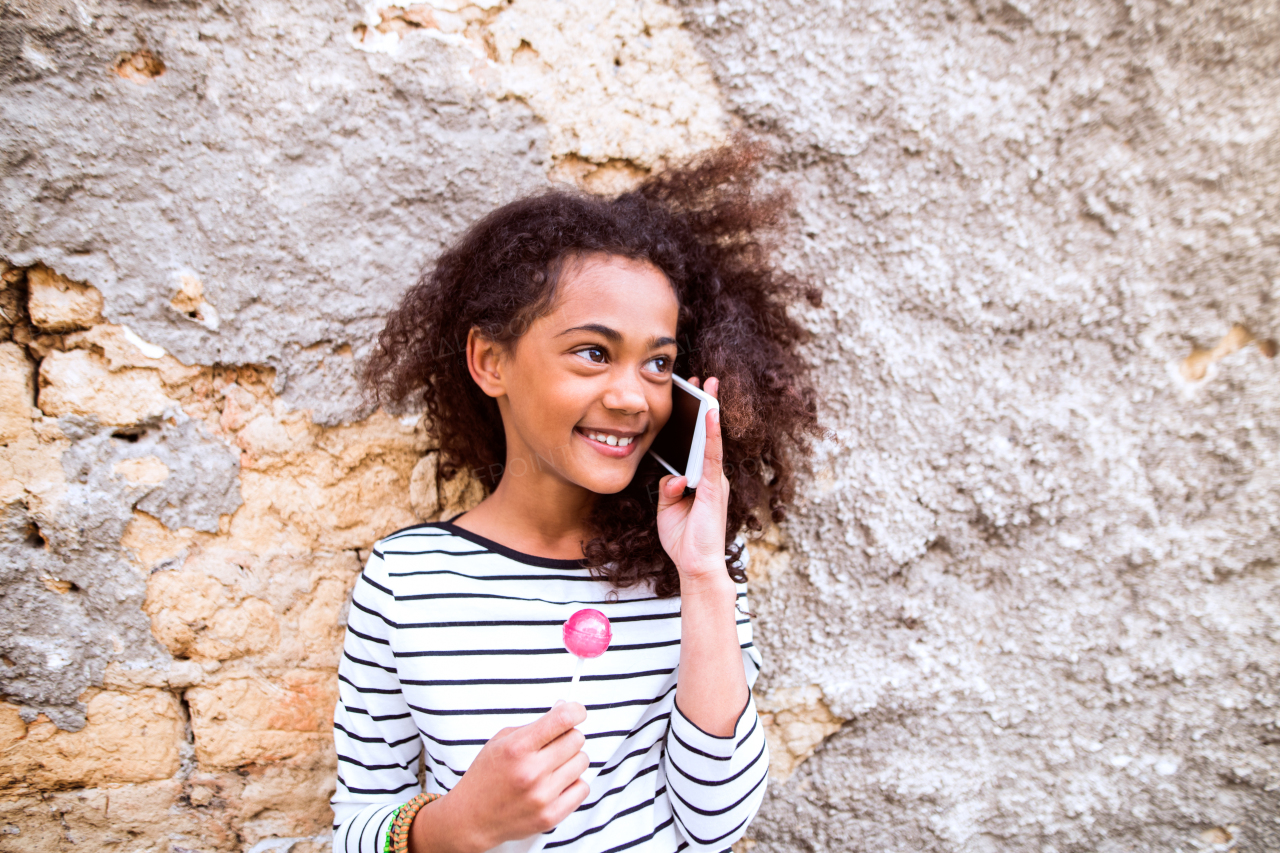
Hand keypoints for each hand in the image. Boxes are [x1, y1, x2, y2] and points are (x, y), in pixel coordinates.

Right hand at [412, 701, 590, 852]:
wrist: (471, 819)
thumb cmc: (486, 775)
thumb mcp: (501, 741)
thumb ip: (535, 724)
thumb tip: (566, 707)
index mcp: (517, 748)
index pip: (562, 719)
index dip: (575, 710)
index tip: (576, 712)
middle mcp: (530, 772)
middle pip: (576, 739)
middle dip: (568, 737)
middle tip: (554, 744)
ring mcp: (542, 797)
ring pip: (582, 762)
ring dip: (571, 760)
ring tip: (552, 766)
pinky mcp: (550, 817)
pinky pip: (583, 788)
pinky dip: (574, 783)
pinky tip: (556, 784)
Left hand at [655, 377, 731, 587]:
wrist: (695, 565)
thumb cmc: (684, 540)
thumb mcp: (668, 508)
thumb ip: (669, 488)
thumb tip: (673, 476)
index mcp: (702, 480)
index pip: (700, 443)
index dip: (698, 419)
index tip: (693, 394)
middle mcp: (713, 476)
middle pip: (709, 435)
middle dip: (707, 405)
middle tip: (703, 378)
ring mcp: (716, 480)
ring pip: (713, 439)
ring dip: (711, 411)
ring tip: (709, 386)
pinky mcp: (715, 487)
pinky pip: (713, 455)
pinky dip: (713, 435)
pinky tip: (711, 415)